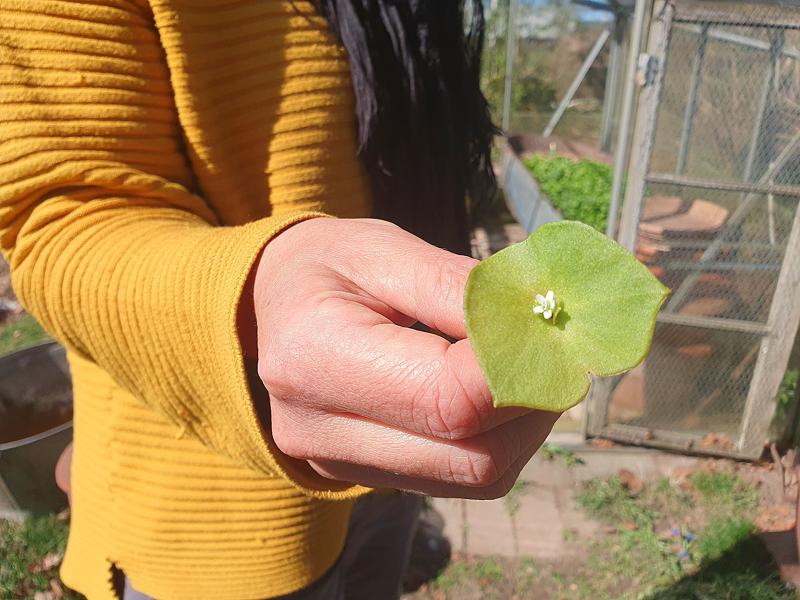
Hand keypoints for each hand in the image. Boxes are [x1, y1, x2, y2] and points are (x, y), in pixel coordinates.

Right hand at [254, 218, 558, 498]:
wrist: (271, 305)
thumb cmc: (327, 265)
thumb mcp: (385, 250)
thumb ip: (459, 289)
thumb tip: (541, 326)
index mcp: (315, 359)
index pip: (447, 398)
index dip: (520, 368)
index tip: (553, 327)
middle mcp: (319, 431)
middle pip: (470, 456)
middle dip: (535, 403)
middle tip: (556, 349)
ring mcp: (338, 464)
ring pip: (474, 476)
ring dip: (523, 426)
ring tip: (525, 365)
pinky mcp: (362, 476)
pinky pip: (457, 478)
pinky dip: (496, 439)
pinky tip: (492, 394)